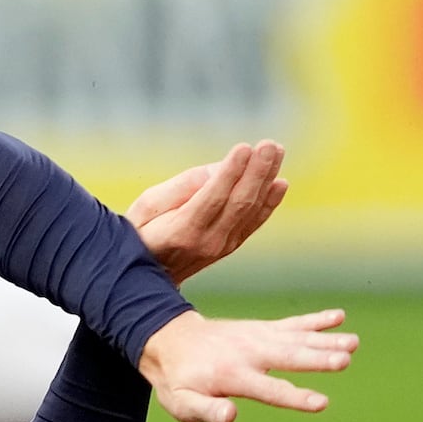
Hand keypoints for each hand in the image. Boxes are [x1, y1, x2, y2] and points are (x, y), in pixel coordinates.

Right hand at [124, 138, 289, 283]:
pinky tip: (280, 183)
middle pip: (239, 203)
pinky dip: (269, 202)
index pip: (213, 197)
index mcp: (183, 231)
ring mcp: (223, 246)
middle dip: (257, 170)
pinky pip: (254, 221)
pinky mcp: (231, 245)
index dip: (231, 172)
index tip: (245, 147)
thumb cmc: (142, 232)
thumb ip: (181, 188)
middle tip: (269, 144)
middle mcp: (208, 242)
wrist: (149, 277)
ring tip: (276, 150)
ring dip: (266, 178)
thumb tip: (216, 171)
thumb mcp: (147, 206)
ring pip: (251, 210)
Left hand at [134, 308, 353, 421]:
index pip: (269, 389)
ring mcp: (258, 337)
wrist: (169, 340)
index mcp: (232, 375)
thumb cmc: (178, 381)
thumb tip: (231, 416)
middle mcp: (249, 352)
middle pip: (289, 357)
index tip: (322, 402)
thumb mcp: (181, 404)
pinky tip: (339, 317)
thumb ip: (205, 411)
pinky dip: (315, 321)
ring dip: (325, 340)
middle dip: (317, 358)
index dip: (295, 396)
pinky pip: (292, 324)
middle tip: (345, 359)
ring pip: (296, 338)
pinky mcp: (263, 329)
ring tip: (354, 343)